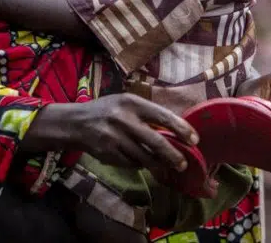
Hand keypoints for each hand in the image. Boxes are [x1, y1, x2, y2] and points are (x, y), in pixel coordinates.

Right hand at [25, 93, 199, 171]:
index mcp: (131, 102)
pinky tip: (142, 163)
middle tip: (184, 163)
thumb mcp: (125, 103)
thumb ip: (147, 114)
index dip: (181, 129)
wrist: (75, 122)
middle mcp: (123, 119)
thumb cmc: (107, 111)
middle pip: (156, 141)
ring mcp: (114, 138)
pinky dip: (139, 165)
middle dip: (174, 155)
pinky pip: (131, 164)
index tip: (194, 140)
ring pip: (145, 157)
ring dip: (159, 165)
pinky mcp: (108, 153)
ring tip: (167, 168)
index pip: (162, 116)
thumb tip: (176, 130)